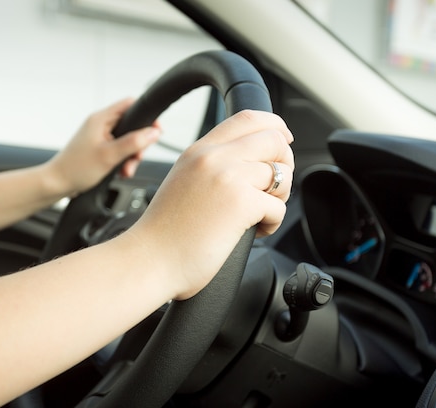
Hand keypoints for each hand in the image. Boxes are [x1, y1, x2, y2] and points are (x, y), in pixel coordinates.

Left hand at [47, 98, 159, 196]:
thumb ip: (133, 142)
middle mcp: (100, 124)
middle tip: (137, 158)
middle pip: (132, 125)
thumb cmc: (76, 169)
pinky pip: (118, 150)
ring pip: (126, 140)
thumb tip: (154, 132)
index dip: (146, 115)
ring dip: (131, 156)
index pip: (130, 104)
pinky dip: (122, 161)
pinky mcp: (99, 148)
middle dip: (138, 144)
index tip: (155, 131)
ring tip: (127, 170)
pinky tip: (120, 172)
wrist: (57, 183)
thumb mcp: (110, 155)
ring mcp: (99, 136)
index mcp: (101, 119)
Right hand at [126, 110, 294, 299]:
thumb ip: (210, 167)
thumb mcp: (183, 182)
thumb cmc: (164, 234)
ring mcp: (228, 177)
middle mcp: (214, 157)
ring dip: (280, 197)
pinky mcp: (241, 203)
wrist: (150, 260)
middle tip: (275, 187)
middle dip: (285, 162)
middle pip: (273, 139)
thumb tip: (249, 164)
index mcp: (199, 150)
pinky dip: (272, 223)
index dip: (274, 125)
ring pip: (281, 173)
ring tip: (259, 215)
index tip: (283, 139)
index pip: (247, 118)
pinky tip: (254, 232)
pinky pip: (279, 206)